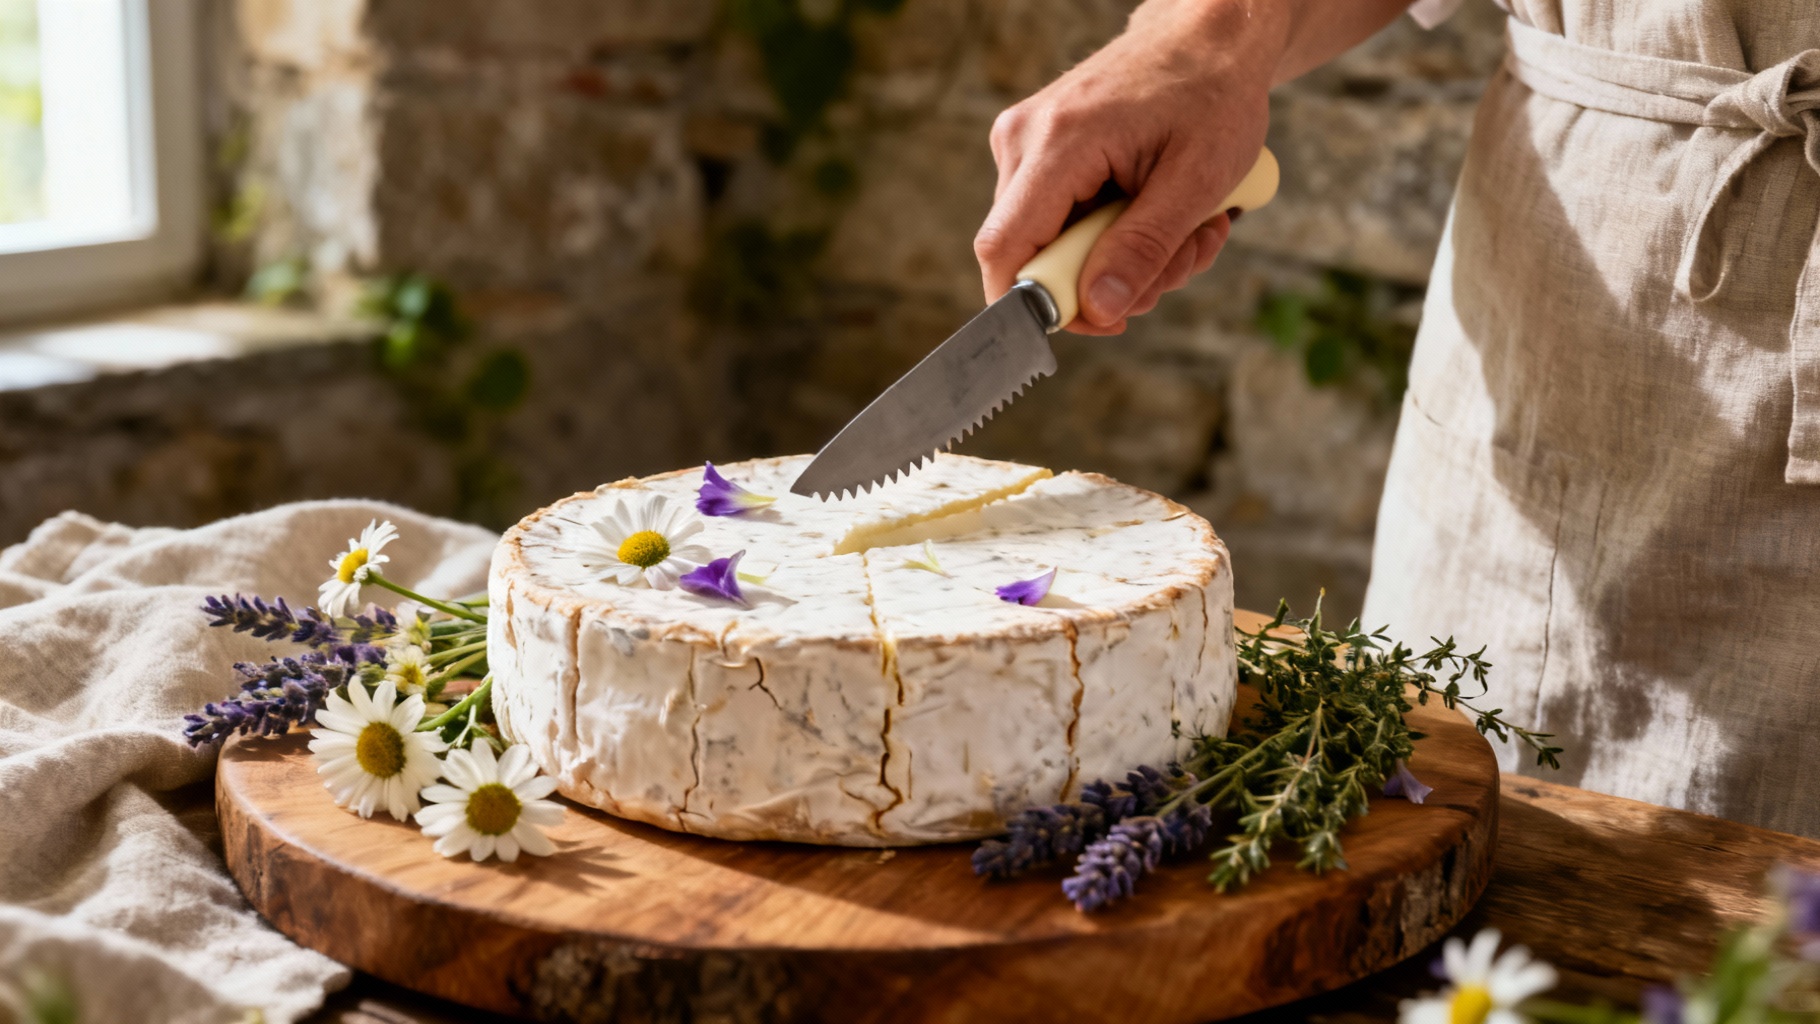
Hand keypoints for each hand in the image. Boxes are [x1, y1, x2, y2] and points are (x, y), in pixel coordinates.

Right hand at [973, 0, 1283, 334]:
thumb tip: (1100, 310)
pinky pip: (1062, 224)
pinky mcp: (1038, 153)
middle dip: (1108, 281)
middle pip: (1033, 257)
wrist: (1208, 38)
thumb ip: (1144, 248)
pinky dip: (1116, 235)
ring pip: (1053, 247)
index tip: (1100, 321)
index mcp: (1058, 142)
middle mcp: (1023, 140)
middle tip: (1179, 261)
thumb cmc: (1211, 94)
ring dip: (1123, 259)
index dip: (1036, 305)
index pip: (1005, 248)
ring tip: (1186, 229)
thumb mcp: (1196, 180)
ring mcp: (1025, 145)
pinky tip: (1160, 212)